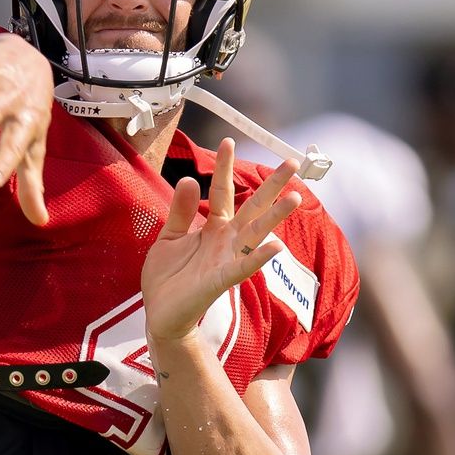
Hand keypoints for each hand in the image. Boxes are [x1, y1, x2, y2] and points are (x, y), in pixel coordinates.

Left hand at [143, 139, 302, 344]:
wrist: (160, 313)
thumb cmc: (168, 277)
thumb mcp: (169, 236)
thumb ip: (181, 210)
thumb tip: (189, 178)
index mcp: (213, 228)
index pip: (223, 192)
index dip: (225, 167)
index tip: (229, 141)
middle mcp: (226, 241)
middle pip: (253, 208)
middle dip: (272, 186)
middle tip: (291, 163)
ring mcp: (226, 260)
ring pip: (256, 234)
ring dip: (275, 217)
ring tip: (294, 198)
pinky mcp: (219, 281)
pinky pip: (242, 268)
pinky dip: (258, 258)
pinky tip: (275, 247)